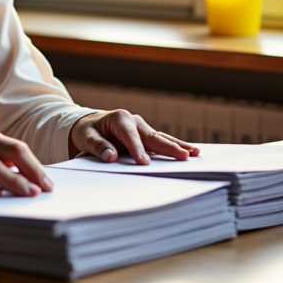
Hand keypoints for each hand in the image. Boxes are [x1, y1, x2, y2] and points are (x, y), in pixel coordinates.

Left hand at [68, 110, 199, 164]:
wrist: (89, 126)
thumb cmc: (87, 132)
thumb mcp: (86, 137)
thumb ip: (97, 146)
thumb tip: (110, 157)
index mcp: (119, 119)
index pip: (130, 136)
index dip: (137, 150)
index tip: (144, 163)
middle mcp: (134, 121)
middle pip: (152, 136)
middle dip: (168, 147)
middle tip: (184, 157)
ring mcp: (142, 128)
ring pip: (161, 138)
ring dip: (178, 146)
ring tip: (195, 153)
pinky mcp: (146, 136)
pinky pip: (161, 142)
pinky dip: (175, 147)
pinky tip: (190, 152)